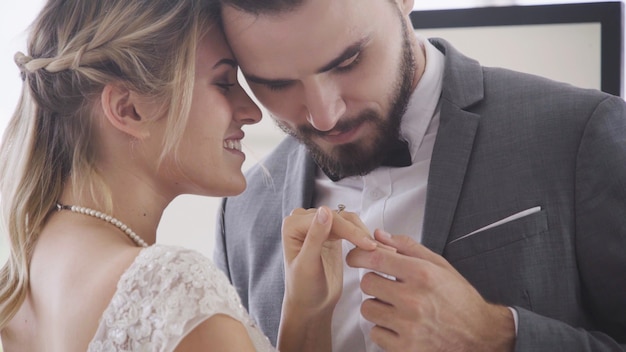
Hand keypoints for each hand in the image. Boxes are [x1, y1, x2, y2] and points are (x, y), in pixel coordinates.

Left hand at [281, 206, 375, 312]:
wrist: (311, 305)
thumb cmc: (304, 289)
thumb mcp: (308, 264)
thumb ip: (315, 237)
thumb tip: (325, 210)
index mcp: (293, 225)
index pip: (327, 219)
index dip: (349, 230)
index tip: (368, 245)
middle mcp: (303, 221)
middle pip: (339, 217)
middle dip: (359, 232)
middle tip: (378, 248)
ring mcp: (318, 226)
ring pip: (347, 220)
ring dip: (363, 234)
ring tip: (381, 249)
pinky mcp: (331, 233)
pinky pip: (350, 227)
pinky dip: (362, 236)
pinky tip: (373, 247)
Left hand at [346, 230, 515, 351]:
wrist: (480, 335)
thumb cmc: (460, 300)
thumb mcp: (440, 266)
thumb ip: (407, 247)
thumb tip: (379, 235)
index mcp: (422, 275)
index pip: (376, 258)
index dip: (359, 255)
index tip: (355, 257)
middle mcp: (414, 300)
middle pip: (367, 283)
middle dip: (374, 282)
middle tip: (388, 287)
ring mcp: (409, 326)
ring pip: (368, 309)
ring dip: (378, 307)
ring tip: (396, 307)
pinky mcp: (406, 348)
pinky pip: (376, 333)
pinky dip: (384, 330)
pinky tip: (400, 325)